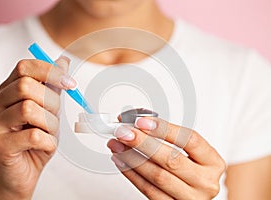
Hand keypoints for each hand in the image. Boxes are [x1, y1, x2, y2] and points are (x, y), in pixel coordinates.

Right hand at [0, 57, 75, 199]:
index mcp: (7, 91)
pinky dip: (49, 142)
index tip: (71, 84)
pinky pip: (33, 136)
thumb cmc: (36, 138)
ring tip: (48, 133)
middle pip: (27, 87)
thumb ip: (53, 86)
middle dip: (52, 103)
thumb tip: (63, 60)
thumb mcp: (49, 109)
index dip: (51, 72)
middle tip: (55, 118)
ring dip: (50, 124)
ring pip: (29, 109)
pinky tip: (44, 146)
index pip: (25, 67)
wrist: (23, 171)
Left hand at [107, 117, 225, 199]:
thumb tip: (136, 123)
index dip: (164, 129)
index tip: (141, 121)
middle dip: (143, 143)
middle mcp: (205, 182)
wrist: (194, 195)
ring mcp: (190, 198)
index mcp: (213, 162)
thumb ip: (166, 136)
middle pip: (171, 159)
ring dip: (132, 158)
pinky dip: (132, 174)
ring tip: (117, 145)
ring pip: (157, 176)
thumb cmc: (191, 169)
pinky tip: (122, 161)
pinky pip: (148, 191)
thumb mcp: (189, 152)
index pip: (189, 140)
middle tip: (124, 132)